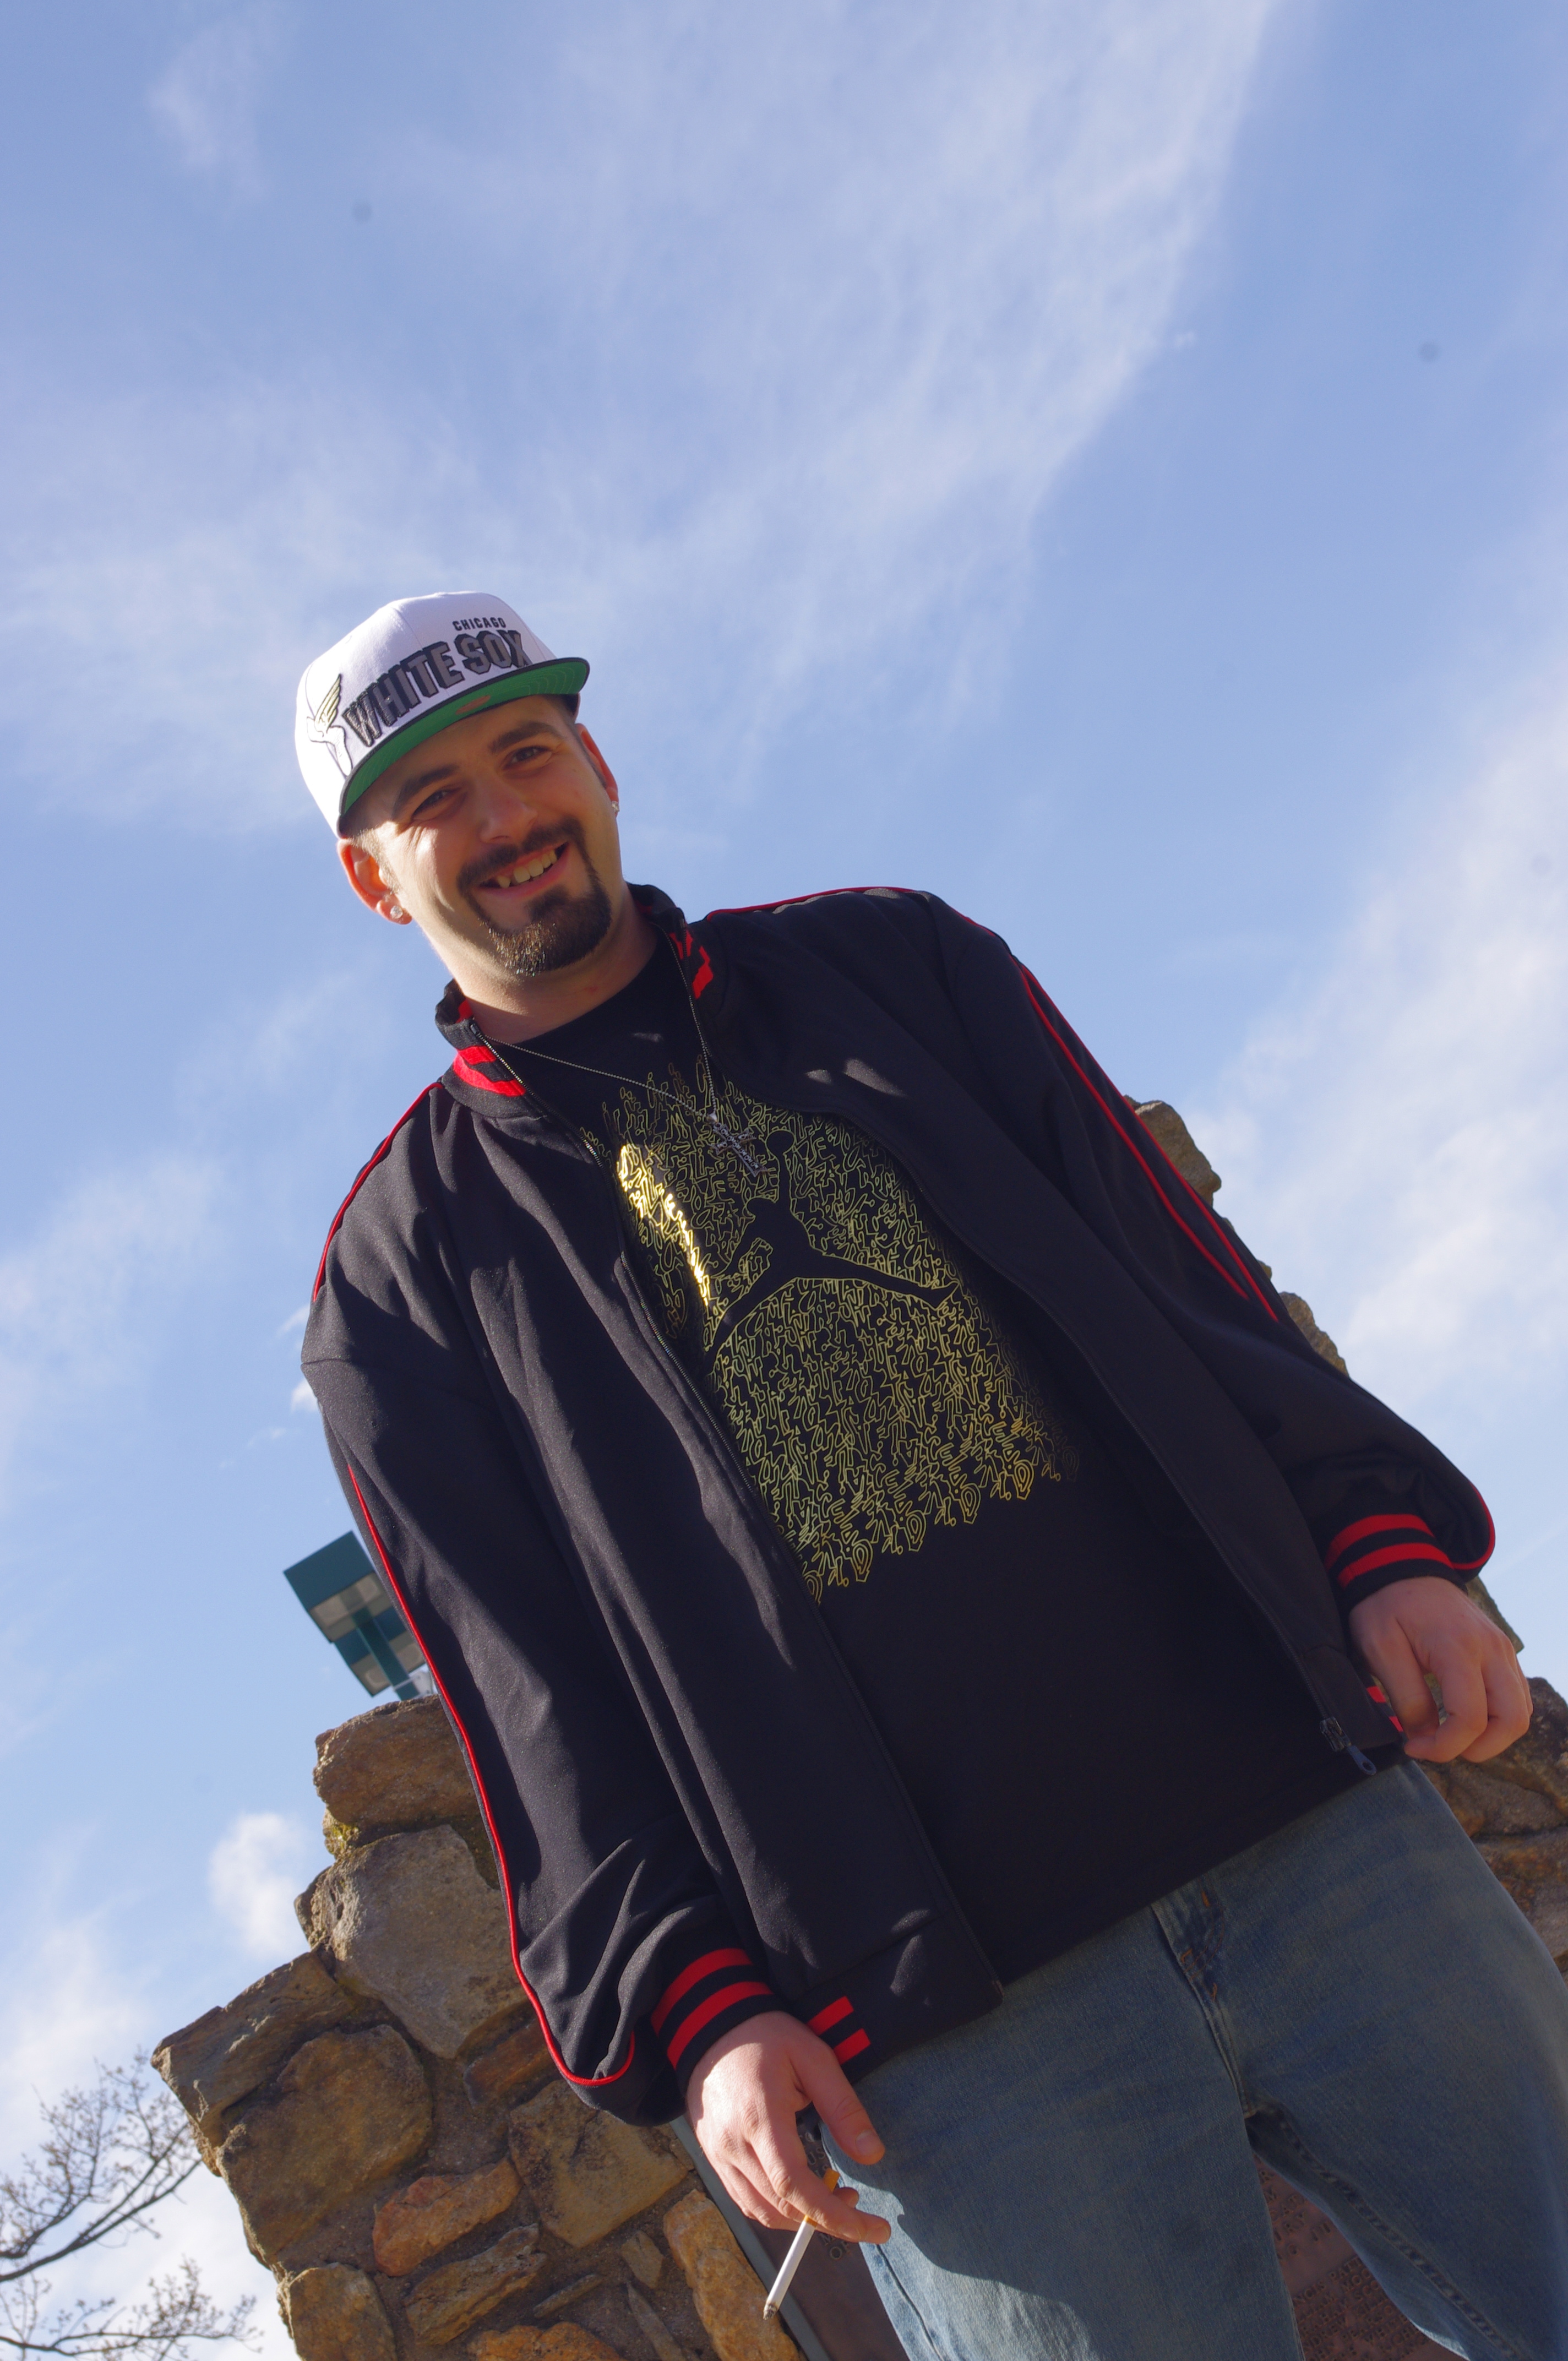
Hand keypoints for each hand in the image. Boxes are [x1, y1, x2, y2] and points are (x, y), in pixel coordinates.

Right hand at [685, 2010, 890, 2242]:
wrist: (709, 2026)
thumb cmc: (765, 2036)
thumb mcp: (813, 2057)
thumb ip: (843, 2107)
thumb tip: (872, 2155)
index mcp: (759, 2117)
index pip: (794, 2185)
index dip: (833, 2215)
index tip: (871, 2229)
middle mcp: (733, 2144)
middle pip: (780, 2206)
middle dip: (826, 2219)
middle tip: (858, 2205)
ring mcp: (718, 2154)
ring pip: (762, 2211)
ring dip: (802, 2218)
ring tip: (834, 2198)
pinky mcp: (714, 2157)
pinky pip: (745, 2200)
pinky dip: (777, 2209)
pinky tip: (801, 2194)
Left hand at [1348, 1576, 1531, 1762]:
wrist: (1403, 1568)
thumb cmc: (1386, 1606)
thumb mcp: (1380, 1649)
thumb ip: (1405, 1697)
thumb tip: (1424, 1738)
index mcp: (1459, 1648)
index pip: (1471, 1719)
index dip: (1444, 1747)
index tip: (1413, 1747)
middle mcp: (1492, 1650)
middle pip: (1511, 1721)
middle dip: (1477, 1749)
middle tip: (1438, 1747)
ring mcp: (1504, 1650)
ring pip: (1519, 1713)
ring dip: (1491, 1737)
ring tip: (1450, 1735)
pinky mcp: (1504, 1653)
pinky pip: (1517, 1697)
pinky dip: (1498, 1718)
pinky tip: (1465, 1718)